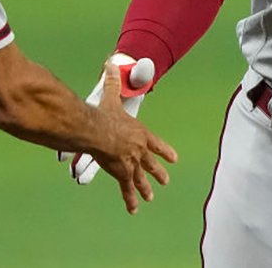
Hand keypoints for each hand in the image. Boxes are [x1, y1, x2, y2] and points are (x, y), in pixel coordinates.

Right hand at [83, 58, 175, 213]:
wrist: (97, 131)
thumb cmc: (105, 114)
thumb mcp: (111, 96)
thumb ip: (113, 81)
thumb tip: (111, 62)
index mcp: (140, 132)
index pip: (156, 143)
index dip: (165, 151)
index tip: (174, 158)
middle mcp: (139, 149)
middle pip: (150, 163)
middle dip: (157, 172)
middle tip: (165, 180)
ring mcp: (131, 162)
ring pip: (140, 178)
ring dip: (146, 188)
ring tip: (151, 197)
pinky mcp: (122, 173)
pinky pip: (127, 189)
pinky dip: (130, 199)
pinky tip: (133, 209)